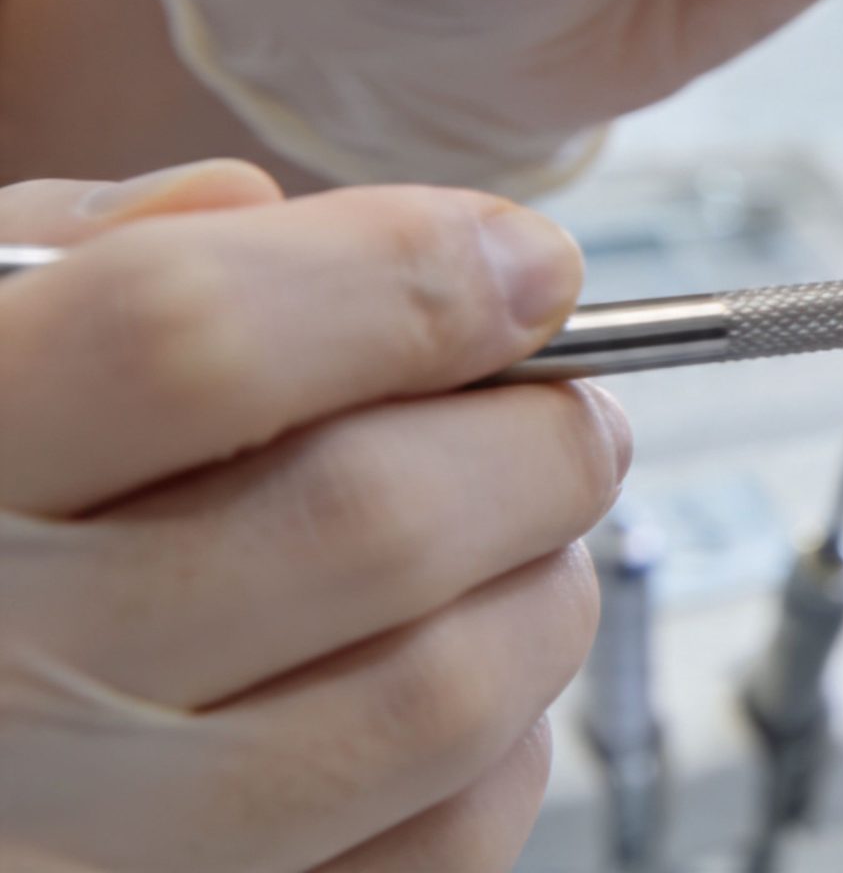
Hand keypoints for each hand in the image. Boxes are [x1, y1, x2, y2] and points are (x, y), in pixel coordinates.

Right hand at [0, 162, 625, 871]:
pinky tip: (456, 670)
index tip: (529, 261)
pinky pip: (434, 843)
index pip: (191, 343)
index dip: (405, 279)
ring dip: (541, 591)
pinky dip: (503, 747)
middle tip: (573, 411)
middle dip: (536, 440)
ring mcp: (87, 835)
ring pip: (432, 698)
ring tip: (527, 537)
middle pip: (362, 521)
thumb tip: (270, 214)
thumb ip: (88, 260)